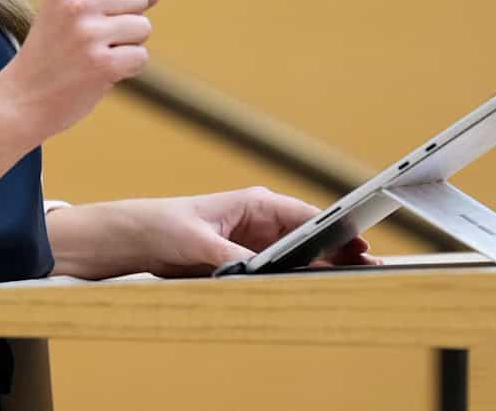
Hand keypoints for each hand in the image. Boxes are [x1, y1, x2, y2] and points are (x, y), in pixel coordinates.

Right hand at [0, 0, 159, 144]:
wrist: (20, 101)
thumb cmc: (50, 56)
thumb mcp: (68, 15)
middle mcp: (76, 4)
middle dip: (130, 19)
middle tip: (99, 40)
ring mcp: (88, 34)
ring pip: (143, 28)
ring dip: (130, 45)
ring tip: (97, 56)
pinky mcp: (101, 64)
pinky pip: (141, 57)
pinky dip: (129, 68)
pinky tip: (102, 74)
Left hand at [47, 187, 378, 279]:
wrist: (128, 240)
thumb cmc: (159, 224)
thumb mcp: (195, 240)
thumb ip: (229, 256)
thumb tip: (256, 269)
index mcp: (253, 203)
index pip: (304, 214)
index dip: (335, 229)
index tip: (359, 243)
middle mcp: (258, 222)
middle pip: (308, 239)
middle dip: (336, 252)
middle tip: (368, 269)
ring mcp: (252, 245)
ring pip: (296, 259)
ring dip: (319, 270)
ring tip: (348, 283)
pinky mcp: (240, 265)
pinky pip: (275, 274)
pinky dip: (294, 282)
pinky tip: (310, 293)